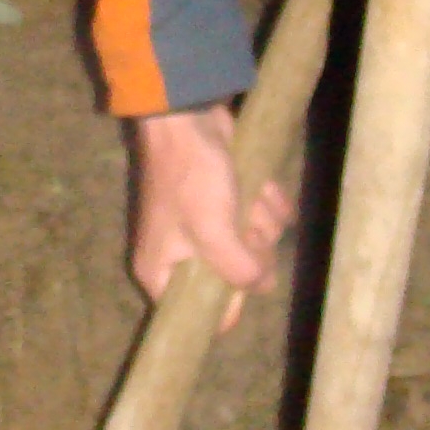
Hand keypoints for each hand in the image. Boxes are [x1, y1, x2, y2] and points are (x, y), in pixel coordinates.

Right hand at [130, 104, 294, 322]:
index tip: (243, 276)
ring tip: (244, 194)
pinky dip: (268, 200)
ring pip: (255, 244)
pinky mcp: (229, 205)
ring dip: (260, 218)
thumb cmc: (190, 178)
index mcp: (161, 271)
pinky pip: (262, 216)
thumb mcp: (214, 232)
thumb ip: (239, 270)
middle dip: (250, 247)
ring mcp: (208, 229)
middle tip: (240, 223)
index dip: (226, 301)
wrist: (189, 116)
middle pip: (235, 277)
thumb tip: (263, 287)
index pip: (196, 312)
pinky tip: (260, 184)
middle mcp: (182, 255)